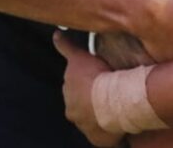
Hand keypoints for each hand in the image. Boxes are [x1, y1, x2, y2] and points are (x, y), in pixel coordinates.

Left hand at [54, 31, 123, 146]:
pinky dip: (108, 130)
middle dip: (90, 98)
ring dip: (100, 112)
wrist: (112, 100)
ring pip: (92, 119)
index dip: (84, 84)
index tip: (94, 80)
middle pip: (81, 105)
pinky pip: (103, 135)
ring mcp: (85, 127)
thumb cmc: (96, 78)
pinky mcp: (99, 139)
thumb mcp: (79, 58)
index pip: (74, 90)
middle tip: (106, 89)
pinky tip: (117, 121)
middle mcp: (73, 113)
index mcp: (69, 96)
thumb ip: (66, 46)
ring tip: (115, 104)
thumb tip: (55, 34)